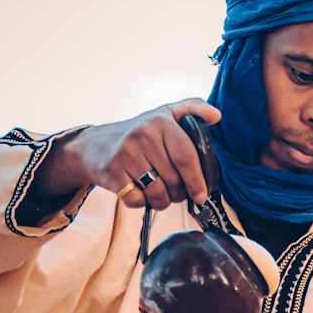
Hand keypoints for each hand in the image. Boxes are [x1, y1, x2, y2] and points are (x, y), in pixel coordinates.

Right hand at [33, 100, 220, 211]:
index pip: (186, 156)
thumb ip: (191, 110)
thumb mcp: (164, 114)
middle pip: (174, 179)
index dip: (197, 180)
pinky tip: (140, 191)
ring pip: (158, 193)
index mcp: (161, 121)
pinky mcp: (113, 172)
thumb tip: (217, 116)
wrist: (95, 145)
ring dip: (162, 201)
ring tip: (159, 192)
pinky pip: (138, 201)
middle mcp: (143, 135)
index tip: (202, 195)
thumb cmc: (139, 133)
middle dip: (179, 193)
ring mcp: (126, 154)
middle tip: (177, 192)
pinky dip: (143, 203)